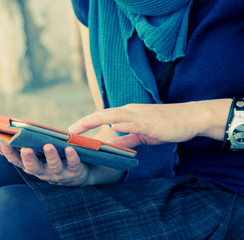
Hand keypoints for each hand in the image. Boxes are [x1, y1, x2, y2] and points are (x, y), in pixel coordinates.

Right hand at [0, 138, 89, 186]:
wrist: (78, 174)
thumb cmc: (48, 160)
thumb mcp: (30, 154)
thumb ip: (11, 148)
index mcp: (31, 166)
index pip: (17, 161)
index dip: (9, 153)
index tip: (2, 141)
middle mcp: (43, 172)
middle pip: (33, 168)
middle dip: (28, 158)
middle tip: (25, 148)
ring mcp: (59, 173)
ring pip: (54, 166)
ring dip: (50, 156)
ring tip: (48, 145)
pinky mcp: (74, 171)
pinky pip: (73, 164)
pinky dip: (71, 157)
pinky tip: (69, 148)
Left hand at [68, 100, 231, 147]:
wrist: (190, 117)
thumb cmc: (166, 126)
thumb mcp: (142, 135)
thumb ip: (126, 139)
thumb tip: (111, 146)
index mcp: (128, 113)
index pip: (103, 116)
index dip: (87, 122)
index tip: (72, 130)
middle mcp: (130, 111)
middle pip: (103, 114)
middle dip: (85, 122)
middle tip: (68, 131)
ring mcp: (140, 115)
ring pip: (113, 116)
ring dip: (95, 121)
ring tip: (79, 129)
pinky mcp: (150, 123)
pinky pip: (133, 124)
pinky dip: (120, 125)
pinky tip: (110, 127)